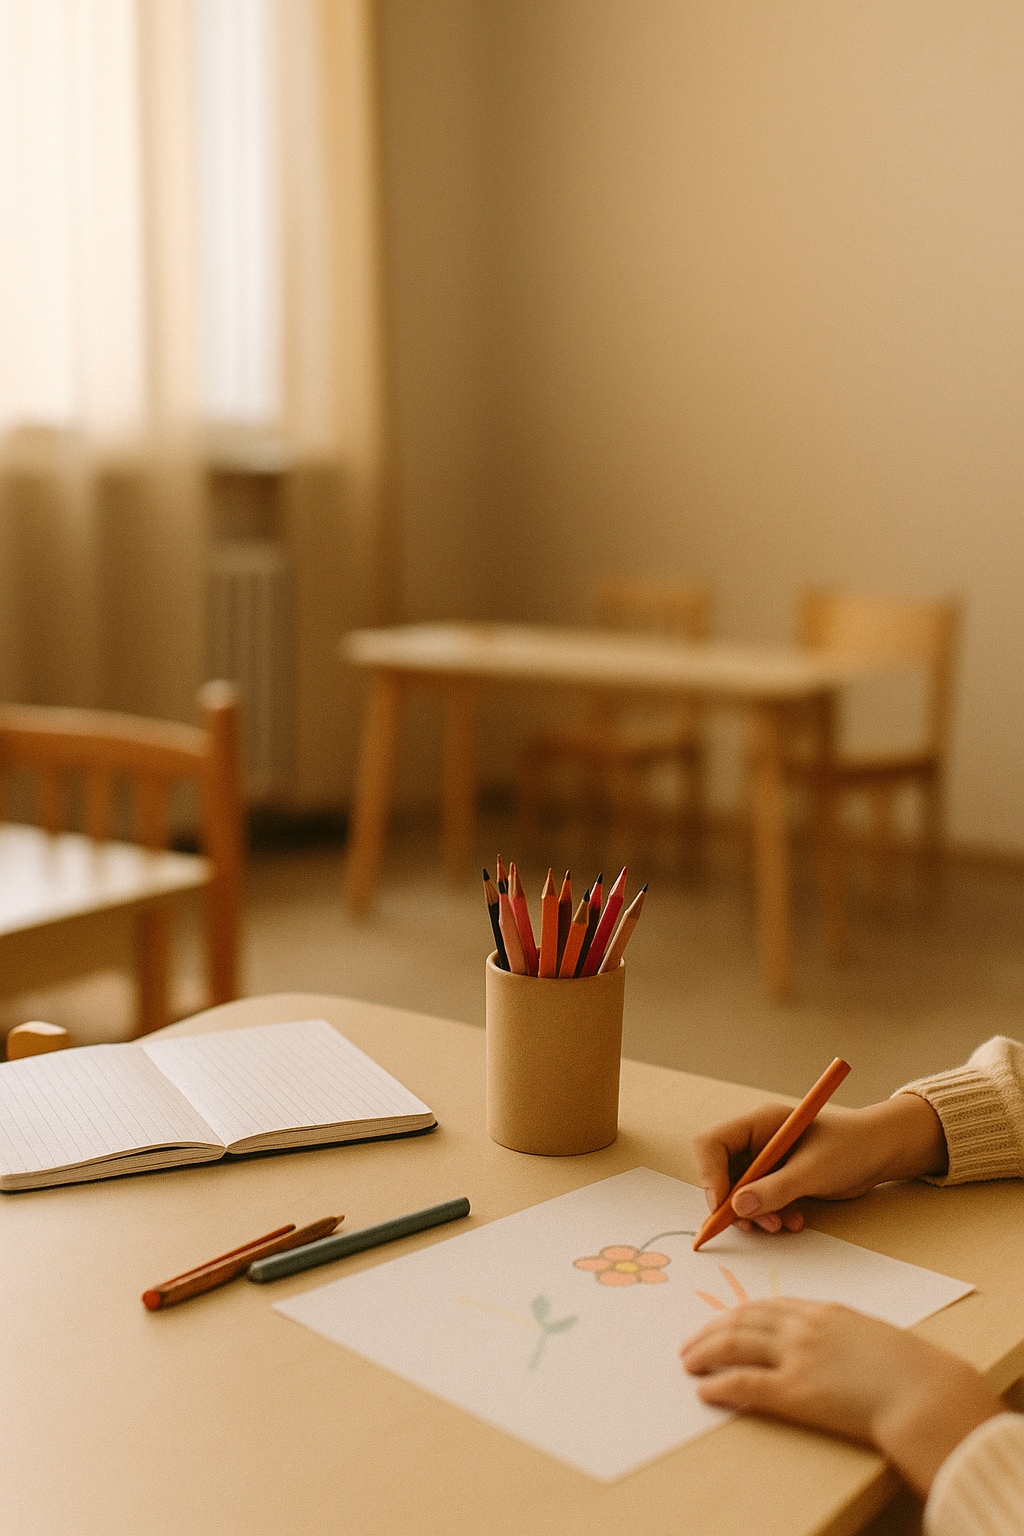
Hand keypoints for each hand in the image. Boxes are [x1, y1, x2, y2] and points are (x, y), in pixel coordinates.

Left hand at [680, 1299, 999, 1494]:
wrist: (923, 1392)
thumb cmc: (911, 1371)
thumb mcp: (871, 1337)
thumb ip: (843, 1336)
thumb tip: (829, 1349)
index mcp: (824, 1311)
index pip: (768, 1306)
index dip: (738, 1314)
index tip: (722, 1322)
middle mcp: (804, 1327)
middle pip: (742, 1319)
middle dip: (711, 1330)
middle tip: (690, 1342)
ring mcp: (796, 1357)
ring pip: (734, 1345)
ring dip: (705, 1352)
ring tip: (688, 1361)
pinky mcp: (794, 1392)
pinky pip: (745, 1384)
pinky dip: (720, 1386)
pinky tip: (705, 1391)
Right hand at [691, 1093, 948, 1233]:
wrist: (881, 1152)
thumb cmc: (851, 1147)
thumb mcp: (814, 1170)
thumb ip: (775, 1188)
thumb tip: (736, 1207)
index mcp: (759, 1123)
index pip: (713, 1144)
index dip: (710, 1175)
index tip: (723, 1206)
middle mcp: (757, 1140)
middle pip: (721, 1171)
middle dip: (734, 1202)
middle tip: (753, 1225)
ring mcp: (766, 1159)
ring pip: (739, 1192)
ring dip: (755, 1213)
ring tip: (780, 1225)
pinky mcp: (778, 1178)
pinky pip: (760, 1200)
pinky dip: (770, 1214)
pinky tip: (793, 1221)